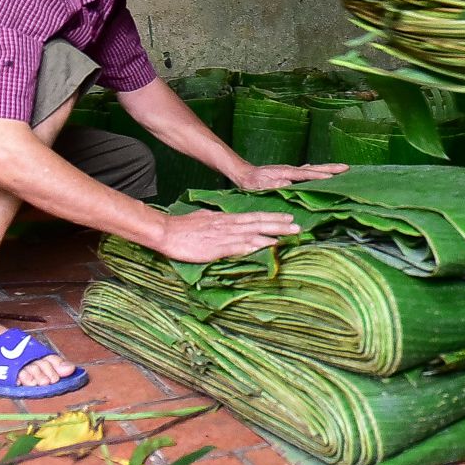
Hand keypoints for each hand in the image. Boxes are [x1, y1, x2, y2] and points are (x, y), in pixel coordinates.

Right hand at [153, 208, 300, 262]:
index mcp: (226, 219)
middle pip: (258, 223)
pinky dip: (254, 246)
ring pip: (253, 233)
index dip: (272, 217)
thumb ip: (219, 221)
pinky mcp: (216, 248)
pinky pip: (239, 247)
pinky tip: (265, 247)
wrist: (166, 231)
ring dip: (272, 235)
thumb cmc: (183, 227)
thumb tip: (227, 220)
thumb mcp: (205, 218)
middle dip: (279, 224)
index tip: (288, 217)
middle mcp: (229, 225)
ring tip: (289, 236)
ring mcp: (224, 236)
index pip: (254, 216)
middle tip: (298, 226)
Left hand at [227, 163, 346, 190]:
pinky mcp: (288, 173)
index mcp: (286, 172)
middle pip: (315, 168)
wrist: (243, 173)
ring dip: (327, 169)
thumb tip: (288, 182)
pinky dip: (317, 171)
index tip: (336, 176)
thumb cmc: (250, 182)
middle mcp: (291, 169)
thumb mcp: (258, 185)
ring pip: (313, 169)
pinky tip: (320, 173)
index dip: (322, 175)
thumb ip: (272, 184)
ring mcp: (290, 170)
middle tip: (348, 167)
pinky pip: (307, 172)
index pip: (307, 174)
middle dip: (331, 168)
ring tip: (341, 169)